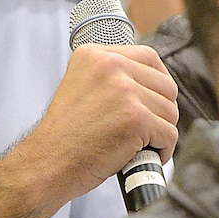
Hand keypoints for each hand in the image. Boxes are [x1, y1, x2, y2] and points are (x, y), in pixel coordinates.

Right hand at [26, 43, 178, 198]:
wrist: (48, 163)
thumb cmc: (65, 135)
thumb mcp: (81, 87)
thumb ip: (111, 76)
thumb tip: (150, 82)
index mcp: (95, 54)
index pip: (148, 57)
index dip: (156, 83)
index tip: (150, 101)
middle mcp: (110, 65)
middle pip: (165, 85)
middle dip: (161, 110)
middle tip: (145, 128)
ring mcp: (124, 91)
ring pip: (170, 111)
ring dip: (160, 131)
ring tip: (139, 143)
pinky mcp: (136, 118)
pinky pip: (170, 134)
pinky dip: (163, 150)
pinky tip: (145, 156)